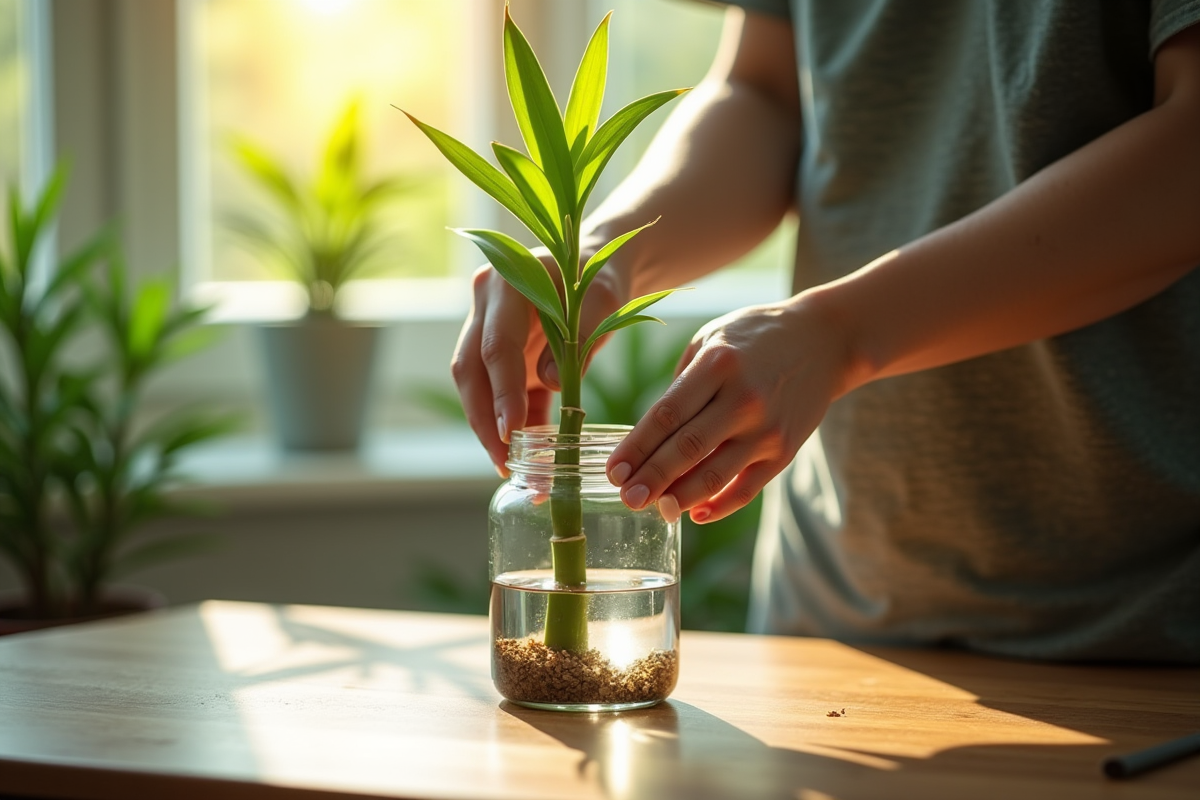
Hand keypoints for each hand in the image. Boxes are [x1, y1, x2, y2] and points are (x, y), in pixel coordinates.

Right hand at [451, 258, 628, 475]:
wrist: (593, 269)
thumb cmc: (599, 277)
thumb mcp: (602, 301)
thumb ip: (579, 336)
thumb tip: (550, 384)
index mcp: (505, 284)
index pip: (496, 346)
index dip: (502, 391)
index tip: (510, 431)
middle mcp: (484, 306)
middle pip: (470, 370)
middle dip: (484, 419)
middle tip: (503, 461)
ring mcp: (486, 331)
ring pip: (476, 386)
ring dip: (490, 428)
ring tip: (510, 467)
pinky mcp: (500, 357)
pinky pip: (499, 394)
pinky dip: (511, 425)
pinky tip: (522, 456)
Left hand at [605, 295, 853, 522]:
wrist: (825, 340)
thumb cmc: (754, 337)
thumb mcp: (710, 339)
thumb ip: (681, 385)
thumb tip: (650, 437)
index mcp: (717, 365)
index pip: (667, 415)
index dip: (636, 447)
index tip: (614, 471)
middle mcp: (743, 399)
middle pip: (686, 449)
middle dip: (651, 479)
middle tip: (625, 499)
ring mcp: (766, 428)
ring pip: (715, 474)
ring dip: (679, 498)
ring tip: (653, 509)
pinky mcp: (785, 450)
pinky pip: (747, 488)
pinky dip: (719, 505)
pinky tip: (694, 513)